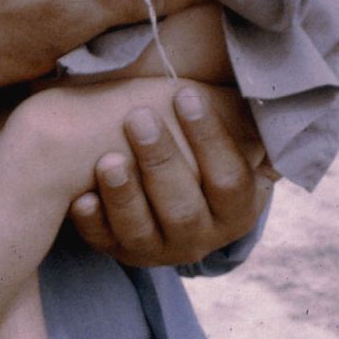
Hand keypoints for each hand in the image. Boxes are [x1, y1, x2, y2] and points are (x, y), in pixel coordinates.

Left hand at [70, 84, 270, 267]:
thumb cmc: (201, 149)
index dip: (209, 138)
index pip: (229, 178)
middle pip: (183, 207)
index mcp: (237, 208)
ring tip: (108, 159)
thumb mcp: (232, 140)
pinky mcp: (122, 252)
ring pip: (143, 231)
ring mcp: (160, 249)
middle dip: (161, 161)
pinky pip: (106, 243)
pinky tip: (81, 198)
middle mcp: (202, 237)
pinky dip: (92, 223)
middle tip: (138, 117)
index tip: (184, 94)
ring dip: (124, 195)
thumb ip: (241, 119)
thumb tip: (258, 86)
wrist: (178, 193)